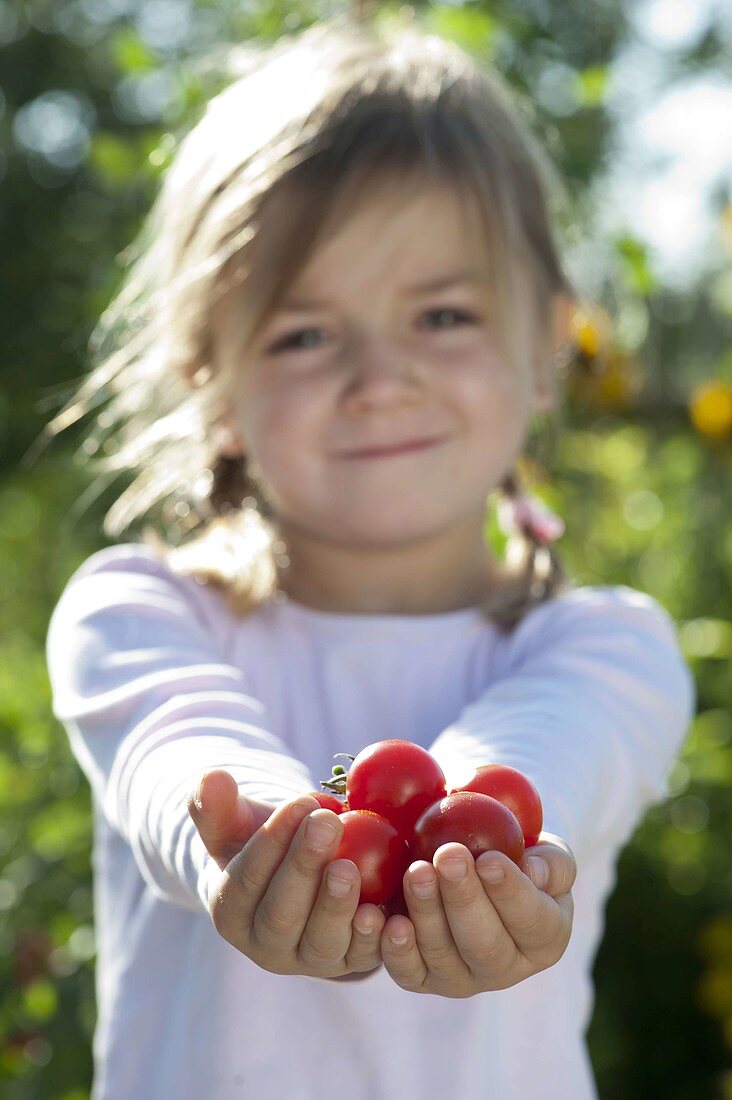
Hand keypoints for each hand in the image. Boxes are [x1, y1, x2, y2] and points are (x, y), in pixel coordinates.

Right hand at [187, 770, 385, 979]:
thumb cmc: (267, 841)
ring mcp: (308, 960)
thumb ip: (217, 804)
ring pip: (320, 943)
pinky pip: (360, 958)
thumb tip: (211, 779)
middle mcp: (265, 947)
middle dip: (304, 867)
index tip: (301, 802)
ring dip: (336, 905)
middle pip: (281, 915)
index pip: (246, 880)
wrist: (308, 869)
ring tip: (350, 866)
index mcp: (230, 913)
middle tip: (327, 823)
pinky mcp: (349, 964)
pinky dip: (372, 938)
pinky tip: (382, 908)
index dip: (272, 841)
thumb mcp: (237, 821)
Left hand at [379, 832, 575, 997]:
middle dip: (464, 899)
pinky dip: (397, 951)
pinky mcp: (424, 980)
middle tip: (448, 857)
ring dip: (428, 913)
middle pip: (485, 945)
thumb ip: (552, 863)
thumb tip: (534, 873)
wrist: (473, 871)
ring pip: (444, 956)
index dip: (511, 893)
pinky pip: (409, 973)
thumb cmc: (517, 857)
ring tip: (417, 870)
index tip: (489, 859)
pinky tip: (390, 921)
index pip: (532, 921)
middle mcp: (506, 969)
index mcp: (545, 939)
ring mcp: (463, 979)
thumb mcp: (547, 853)